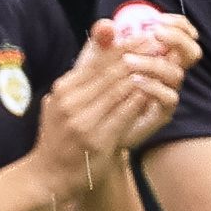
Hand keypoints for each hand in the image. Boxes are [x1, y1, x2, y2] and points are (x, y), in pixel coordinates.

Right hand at [47, 10, 192, 169]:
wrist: (50, 175)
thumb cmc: (61, 136)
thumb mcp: (63, 102)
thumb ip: (81, 78)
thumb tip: (96, 51)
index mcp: (63, 88)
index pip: (97, 60)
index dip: (123, 46)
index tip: (144, 36)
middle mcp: (70, 101)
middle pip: (110, 71)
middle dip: (137, 55)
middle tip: (159, 44)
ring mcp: (82, 120)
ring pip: (119, 89)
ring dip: (142, 74)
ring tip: (160, 63)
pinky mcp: (97, 139)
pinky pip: (123, 113)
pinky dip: (139, 100)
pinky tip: (153, 91)